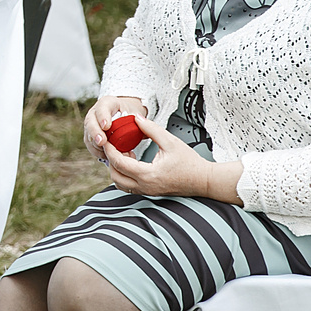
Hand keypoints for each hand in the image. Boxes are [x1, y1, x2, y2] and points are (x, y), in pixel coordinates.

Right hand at [82, 94, 146, 160]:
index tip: (107, 126)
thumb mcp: (135, 114)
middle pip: (90, 123)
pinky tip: (110, 157)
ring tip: (113, 154)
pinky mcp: (90, 137)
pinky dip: (100, 153)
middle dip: (95, 133)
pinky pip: (91, 147)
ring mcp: (91, 126)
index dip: (103, 117)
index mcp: (107, 103)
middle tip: (102, 142)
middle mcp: (95, 113)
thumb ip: (140, 122)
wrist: (123, 116)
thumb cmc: (130, 114)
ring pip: (89, 137)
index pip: (102, 108)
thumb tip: (146, 131)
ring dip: (99, 146)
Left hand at [98, 113, 239, 203]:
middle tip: (115, 146)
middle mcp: (145, 186)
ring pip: (121, 184)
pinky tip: (133, 162)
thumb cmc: (190, 162)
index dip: (110, 151)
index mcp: (148, 175)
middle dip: (112, 161)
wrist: (203, 180)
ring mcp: (147, 191)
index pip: (119, 164)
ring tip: (125, 154)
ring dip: (117, 170)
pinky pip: (129, 186)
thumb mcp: (170, 141)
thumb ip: (151, 129)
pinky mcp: (150, 192)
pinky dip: (125, 175)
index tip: (107, 140)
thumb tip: (137, 119)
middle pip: (115, 176)